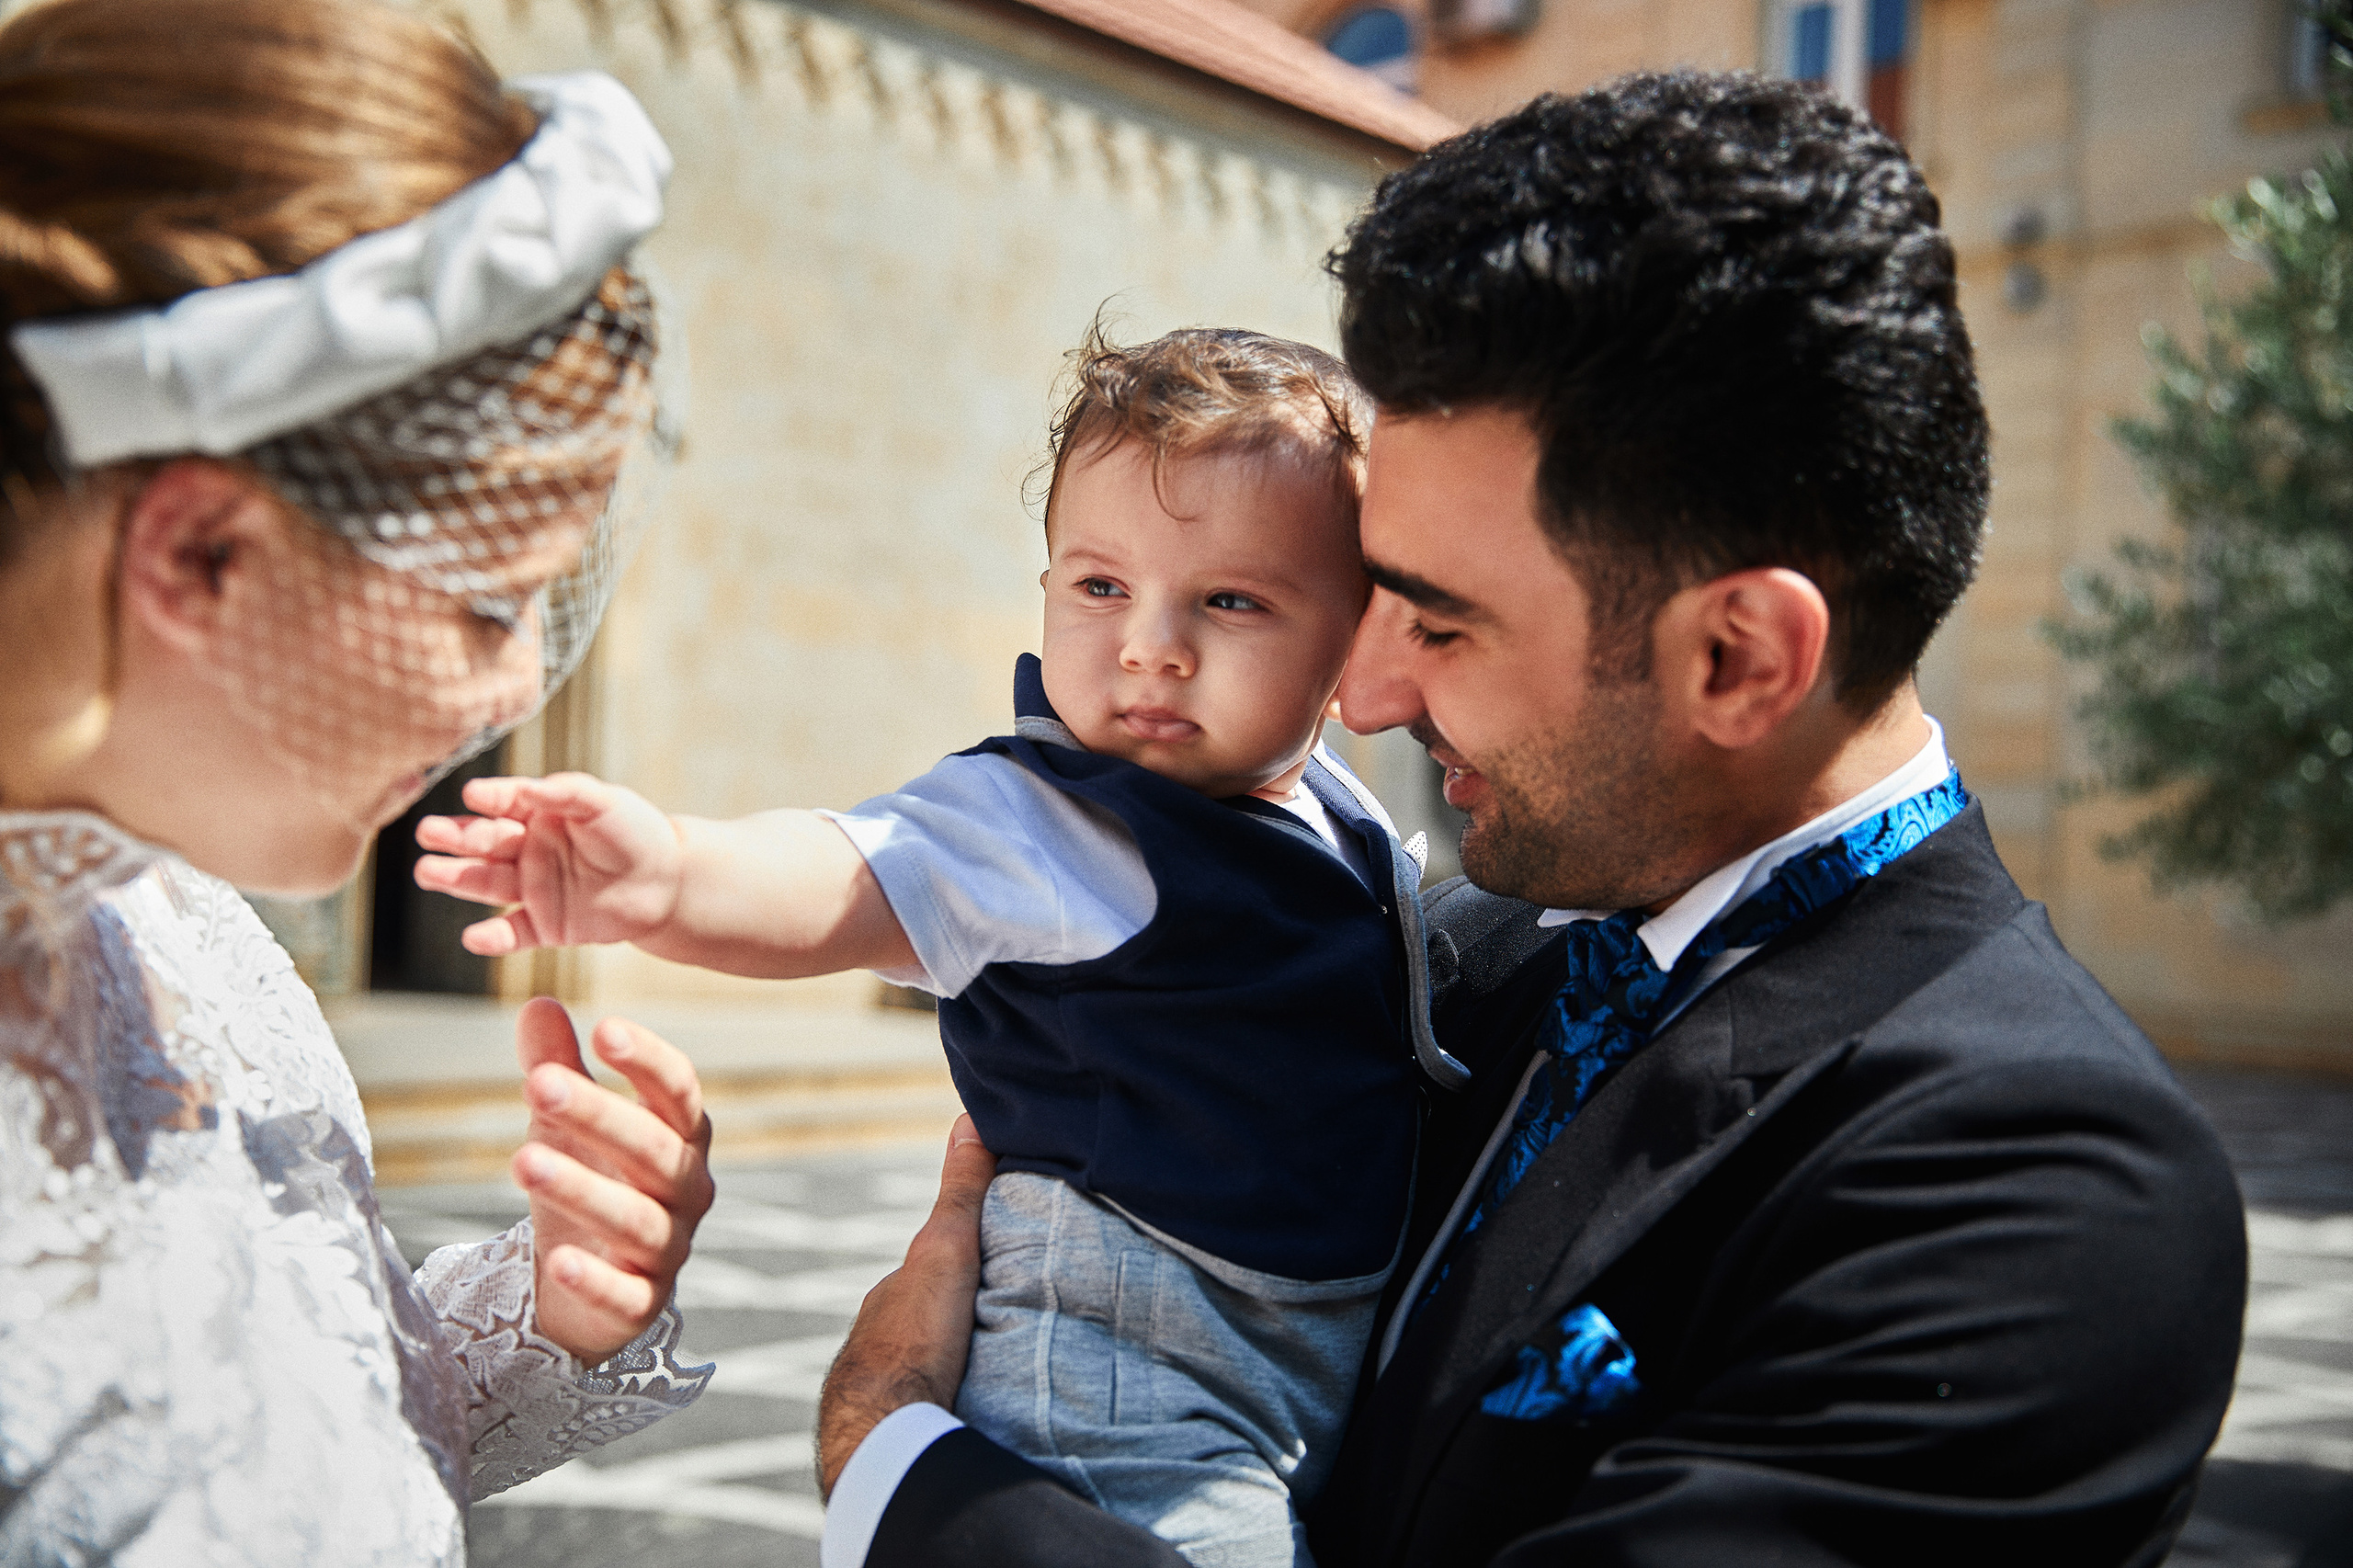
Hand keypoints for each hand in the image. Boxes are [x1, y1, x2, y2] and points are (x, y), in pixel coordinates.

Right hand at [414, 772, 682, 955]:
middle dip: (456, 838)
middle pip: (486, 843)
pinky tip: (473, 937)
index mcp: (539, 814)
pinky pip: (515, 933)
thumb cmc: (637, 832)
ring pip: (488, 883)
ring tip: (427, 872)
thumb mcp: (603, 801)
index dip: (491, 799)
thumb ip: (565, 792)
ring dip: (458, 879)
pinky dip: (494, 938)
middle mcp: (528, 850)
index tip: (473, 796)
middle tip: (428, 833)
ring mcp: (534, 888)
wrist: (668, 882)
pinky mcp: (546, 925)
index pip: (506, 803)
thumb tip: (526, 788)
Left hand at [508, 998, 714, 1362]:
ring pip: (636, 1219)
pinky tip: (559, 1262)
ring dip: (581, 1189)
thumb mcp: (569, 1126)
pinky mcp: (642, 1305)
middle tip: (539, 1085)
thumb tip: (538, 1004)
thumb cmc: (592, 1181)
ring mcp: (669, 1249)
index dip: (647, 1061)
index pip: (679, 1092)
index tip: (604, 1027)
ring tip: (520, 1160)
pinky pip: (626, 1293)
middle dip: (598, 1116)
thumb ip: (559, 1068)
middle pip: (654, 1150)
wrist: (591, 1285)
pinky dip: (596, 1279)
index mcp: (680, 1137)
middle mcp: (686, 1189)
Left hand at [815, 1115, 996, 1497]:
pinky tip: (970, 1413)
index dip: (963, 1267)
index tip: (998, 1270)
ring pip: (923, 1364)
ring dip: (953, 1365)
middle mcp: (878, 1337)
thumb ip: (960, 1193)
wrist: (882, 1430)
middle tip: (1007, 1324)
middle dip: (959, 1320)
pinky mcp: (888, 1429)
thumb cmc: (914, 1336)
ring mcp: (880, 1385)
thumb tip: (969, 1117)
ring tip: (997, 1373)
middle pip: (927, 1318)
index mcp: (891, 1297)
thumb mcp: (947, 1249)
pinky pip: (923, 1405)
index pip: (931, 1271)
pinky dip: (945, 1402)